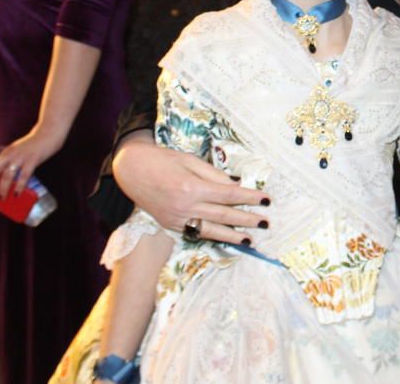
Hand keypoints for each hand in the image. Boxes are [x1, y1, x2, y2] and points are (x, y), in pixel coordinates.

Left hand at [0, 126, 63, 197]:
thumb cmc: (36, 145)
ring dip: (3, 189)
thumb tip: (11, 180)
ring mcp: (21, 157)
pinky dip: (19, 186)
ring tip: (4, 197)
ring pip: (7, 176)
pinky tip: (18, 193)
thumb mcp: (20, 152)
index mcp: (6, 153)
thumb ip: (14, 162)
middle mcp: (11, 154)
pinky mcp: (33, 159)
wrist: (49, 132)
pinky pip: (24, 175)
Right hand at [112, 134, 270, 244]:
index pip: (229, 195)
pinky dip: (212, 235)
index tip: (266, 200)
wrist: (132, 170)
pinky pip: (196, 232)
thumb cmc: (164, 160)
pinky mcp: (171, 225)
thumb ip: (214, 175)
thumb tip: (236, 185)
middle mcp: (185, 206)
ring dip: (233, 236)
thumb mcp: (191, 161)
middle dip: (248, 220)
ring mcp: (177, 219)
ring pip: (211, 231)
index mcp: (192, 187)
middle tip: (266, 222)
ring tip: (250, 240)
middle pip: (224, 216)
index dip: (250, 198)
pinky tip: (226, 237)